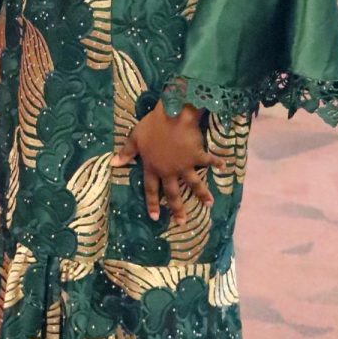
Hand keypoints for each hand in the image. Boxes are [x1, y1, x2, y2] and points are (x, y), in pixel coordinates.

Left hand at [112, 101, 222, 223]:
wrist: (173, 116)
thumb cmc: (152, 126)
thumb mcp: (135, 138)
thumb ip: (126, 152)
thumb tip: (113, 163)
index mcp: (153, 167)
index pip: (151, 189)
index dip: (152, 203)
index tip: (155, 218)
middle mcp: (169, 170)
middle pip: (173, 193)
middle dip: (178, 209)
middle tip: (182, 222)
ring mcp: (184, 165)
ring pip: (194, 184)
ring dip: (202, 194)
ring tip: (209, 204)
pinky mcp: (197, 156)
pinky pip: (208, 161)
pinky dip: (217, 162)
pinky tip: (224, 166)